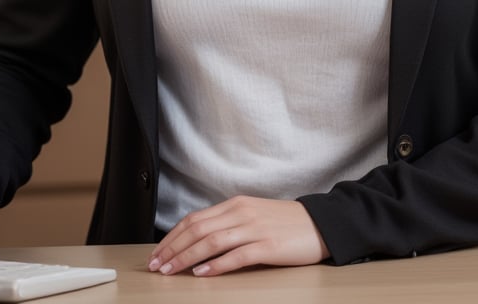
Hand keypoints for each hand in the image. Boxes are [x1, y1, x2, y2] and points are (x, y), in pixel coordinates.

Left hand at [147, 196, 328, 276]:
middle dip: (173, 248)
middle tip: (157, 265)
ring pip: (212, 242)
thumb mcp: (253, 215)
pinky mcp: (268, 246)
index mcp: (236, 204)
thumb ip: (228, 224)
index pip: (195, 219)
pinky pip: (236, 256)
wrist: (320, 223)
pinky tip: (203, 273)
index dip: (173, 236)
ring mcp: (254, 229)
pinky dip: (216, 265)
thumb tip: (198, 241)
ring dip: (187, 257)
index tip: (158, 252)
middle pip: (198, 229)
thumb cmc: (285, 223)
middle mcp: (242, 213)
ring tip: (171, 270)